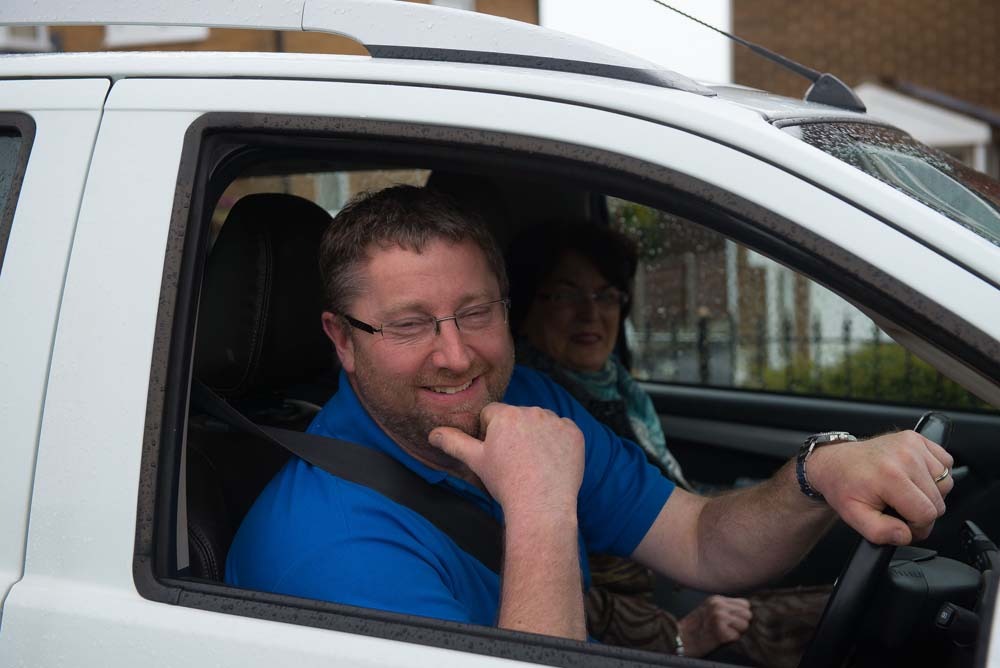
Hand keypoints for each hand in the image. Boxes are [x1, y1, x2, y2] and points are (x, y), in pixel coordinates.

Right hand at [428, 402, 584, 518]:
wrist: (541, 505)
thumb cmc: (505, 483)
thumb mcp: (475, 462)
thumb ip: (453, 442)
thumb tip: (433, 434)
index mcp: (505, 414)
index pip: (492, 414)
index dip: (490, 434)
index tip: (497, 455)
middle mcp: (532, 411)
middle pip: (518, 417)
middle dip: (515, 434)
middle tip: (516, 463)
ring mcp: (556, 421)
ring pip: (541, 423)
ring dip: (537, 436)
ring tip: (534, 464)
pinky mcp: (575, 433)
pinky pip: (563, 432)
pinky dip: (558, 443)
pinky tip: (552, 463)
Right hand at [677, 595, 751, 657]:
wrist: (681, 639)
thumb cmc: (696, 628)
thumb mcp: (709, 609)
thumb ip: (726, 607)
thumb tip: (748, 611)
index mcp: (716, 599)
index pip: (745, 604)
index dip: (741, 614)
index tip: (732, 621)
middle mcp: (718, 606)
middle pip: (747, 614)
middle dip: (741, 623)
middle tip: (727, 628)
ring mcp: (719, 618)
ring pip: (745, 625)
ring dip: (737, 632)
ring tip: (722, 632)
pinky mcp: (720, 632)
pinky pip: (737, 636)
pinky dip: (731, 640)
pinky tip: (719, 639)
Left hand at [807, 430, 953, 544]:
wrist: (836, 461)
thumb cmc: (845, 485)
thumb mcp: (853, 516)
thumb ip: (880, 532)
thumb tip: (905, 534)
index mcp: (890, 476)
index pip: (927, 514)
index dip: (917, 527)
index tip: (903, 524)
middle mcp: (905, 456)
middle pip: (938, 501)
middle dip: (922, 512)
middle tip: (899, 507)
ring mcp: (912, 444)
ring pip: (945, 483)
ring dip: (929, 493)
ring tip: (904, 491)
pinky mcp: (917, 438)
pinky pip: (945, 464)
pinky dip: (934, 475)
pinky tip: (913, 477)